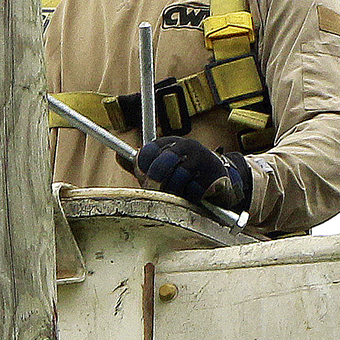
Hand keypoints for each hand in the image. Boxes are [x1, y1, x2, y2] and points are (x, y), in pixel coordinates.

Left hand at [136, 133, 250, 215]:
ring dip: (174, 192)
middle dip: (155, 182)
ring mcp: (202, 158)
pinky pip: (194, 190)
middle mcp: (187, 145)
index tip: (143, 178)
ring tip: (177, 195)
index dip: (142, 168)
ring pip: (177, 179)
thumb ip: (142, 165)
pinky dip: (191, 197)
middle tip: (154, 191)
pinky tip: (193, 195)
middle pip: (162, 164)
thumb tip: (118, 157)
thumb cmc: (186, 175)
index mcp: (171, 142)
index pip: (148, 151)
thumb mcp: (163, 166)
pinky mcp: (214, 173)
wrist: (221, 180)